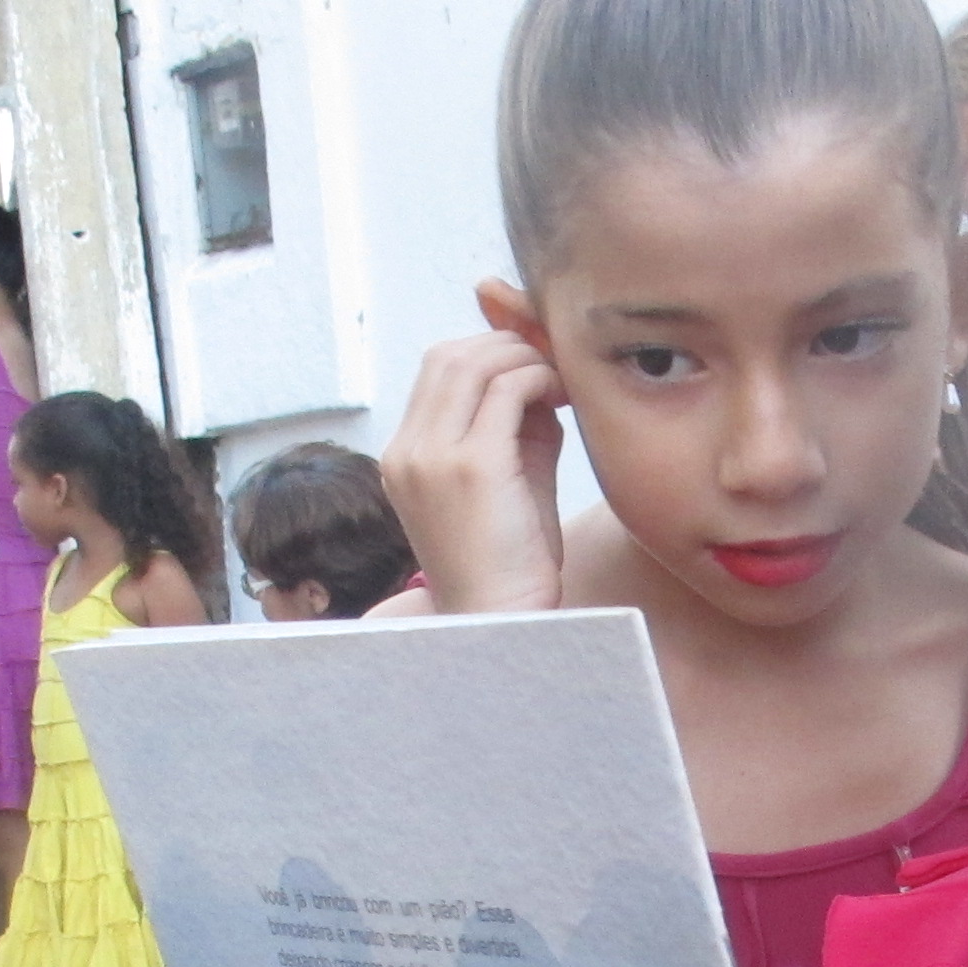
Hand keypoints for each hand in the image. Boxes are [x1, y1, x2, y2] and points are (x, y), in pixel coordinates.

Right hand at [379, 329, 567, 617]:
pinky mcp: (470, 467)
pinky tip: (563, 397)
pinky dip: (539, 379)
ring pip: (474, 362)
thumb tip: (538, 377)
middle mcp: (407, 452)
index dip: (487, 352)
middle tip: (551, 363)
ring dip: (524, 359)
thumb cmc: (511, 563)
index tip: (532, 366)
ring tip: (559, 382)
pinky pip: (506, 389)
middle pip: (448, 354)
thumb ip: (511, 428)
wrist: (503, 621)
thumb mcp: (504, 483)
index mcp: (404, 457)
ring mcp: (432, 457)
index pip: (437, 369)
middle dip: (505, 345)